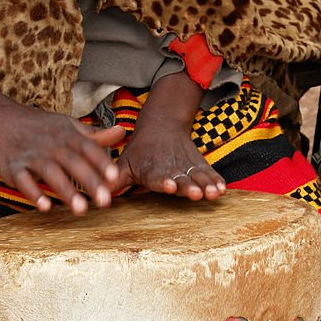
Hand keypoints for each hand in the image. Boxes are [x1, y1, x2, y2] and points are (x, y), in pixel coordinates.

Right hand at [0, 97, 124, 213]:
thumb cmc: (39, 126)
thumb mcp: (68, 126)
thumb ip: (95, 135)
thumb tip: (122, 132)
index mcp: (67, 135)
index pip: (88, 148)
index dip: (102, 163)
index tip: (116, 178)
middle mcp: (51, 145)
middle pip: (73, 163)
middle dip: (89, 182)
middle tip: (105, 202)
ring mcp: (31, 156)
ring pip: (50, 173)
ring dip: (66, 191)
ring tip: (81, 210)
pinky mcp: (12, 167)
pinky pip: (23, 181)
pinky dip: (33, 193)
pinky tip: (45, 207)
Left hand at [115, 71, 225, 200]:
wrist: (162, 124)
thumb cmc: (140, 151)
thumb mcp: (125, 162)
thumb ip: (114, 180)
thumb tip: (97, 196)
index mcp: (151, 170)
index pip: (157, 177)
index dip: (163, 182)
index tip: (168, 185)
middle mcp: (171, 169)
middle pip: (181, 179)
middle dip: (189, 187)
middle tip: (196, 193)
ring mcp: (186, 166)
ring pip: (197, 177)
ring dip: (206, 185)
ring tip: (213, 193)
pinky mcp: (198, 165)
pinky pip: (208, 173)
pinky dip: (216, 180)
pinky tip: (222, 189)